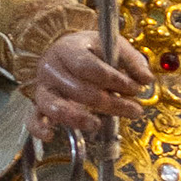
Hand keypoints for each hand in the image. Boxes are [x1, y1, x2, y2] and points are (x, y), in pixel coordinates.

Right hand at [27, 26, 152, 139]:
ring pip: (54, 105)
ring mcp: (43, 88)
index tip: (135, 88)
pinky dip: (39, 129)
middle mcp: (51, 68)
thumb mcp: (111, 46)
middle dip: (109, 103)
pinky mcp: (39, 105)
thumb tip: (146, 79)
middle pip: (78, 89)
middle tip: (133, 110)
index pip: (88, 67)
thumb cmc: (90, 50)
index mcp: (68, 49)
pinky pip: (33, 119)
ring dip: (77, 117)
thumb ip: (131, 61)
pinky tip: (51, 135)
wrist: (64, 51)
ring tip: (97, 124)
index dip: (113, 80)